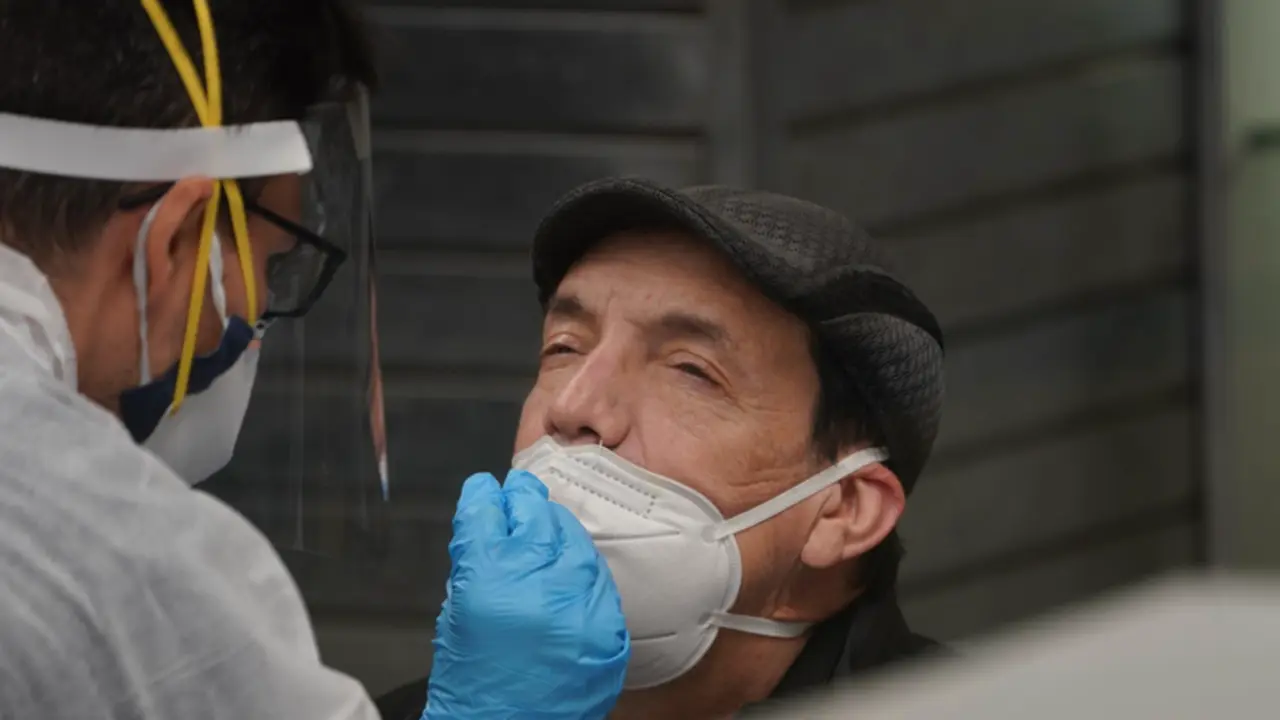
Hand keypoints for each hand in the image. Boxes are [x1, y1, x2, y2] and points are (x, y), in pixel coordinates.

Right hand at [423, 469, 628, 719]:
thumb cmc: (475, 687)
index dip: (484, 497)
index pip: (487, 512)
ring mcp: (580, 604)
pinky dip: (581, 571)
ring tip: (543, 534)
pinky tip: (567, 571)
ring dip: (555, 532)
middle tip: (518, 496)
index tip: (485, 491)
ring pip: (572, 538)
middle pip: (536, 514)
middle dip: (524, 502)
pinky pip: (596, 578)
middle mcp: (539, 584)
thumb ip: (473, 562)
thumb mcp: (455, 616)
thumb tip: (487, 520)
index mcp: (489, 580)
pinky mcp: (607, 625)